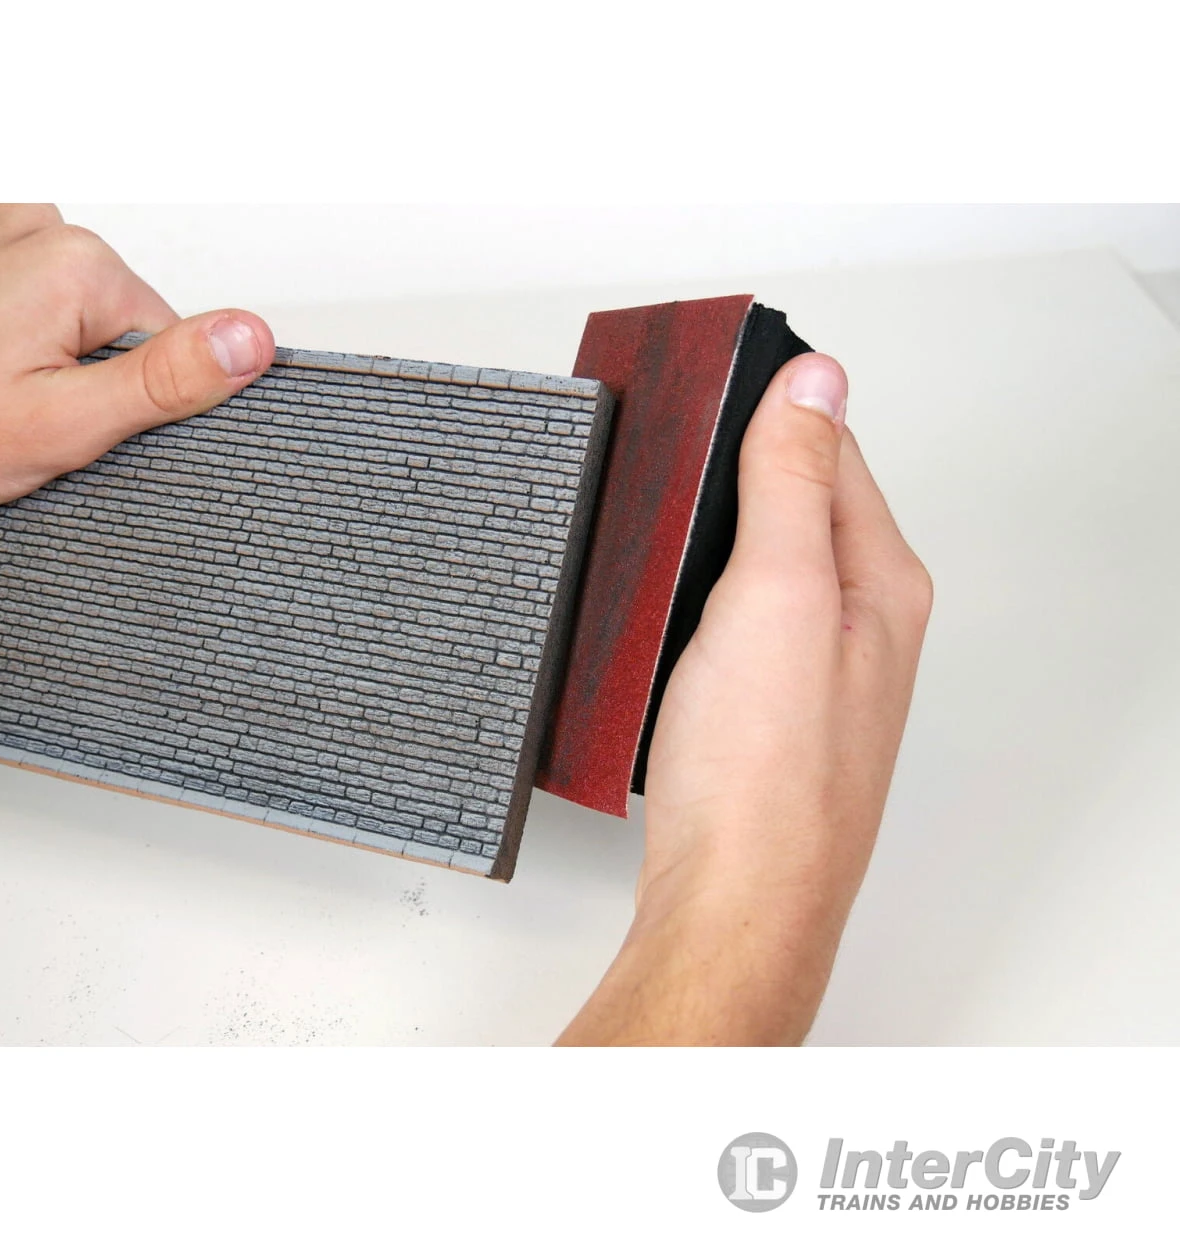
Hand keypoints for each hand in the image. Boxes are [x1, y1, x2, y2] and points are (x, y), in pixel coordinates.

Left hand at [0, 203, 274, 547]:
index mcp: (72, 261)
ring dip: (28, 349)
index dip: (122, 398)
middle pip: (103, 314)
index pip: (160, 336)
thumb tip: (250, 338)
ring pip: (49, 301)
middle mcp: (25, 220)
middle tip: (10, 417)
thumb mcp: (64, 426)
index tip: (63, 424)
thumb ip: (167, 379)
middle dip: (73, 372)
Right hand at [559, 354, 931, 1044]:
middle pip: (803, 507)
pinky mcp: (763, 711)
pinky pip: (737, 622)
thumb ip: (792, 485)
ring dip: (719, 533)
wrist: (732, 903)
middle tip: (680, 437)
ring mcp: (811, 673)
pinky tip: (669, 602)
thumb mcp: (778, 596)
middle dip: (743, 468)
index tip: (709, 385)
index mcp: (881, 585)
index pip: (834, 453)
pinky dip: (701, 595)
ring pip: (767, 568)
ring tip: (669, 505)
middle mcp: (858, 627)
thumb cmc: (764, 776)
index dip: (772, 410)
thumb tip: (814, 381)